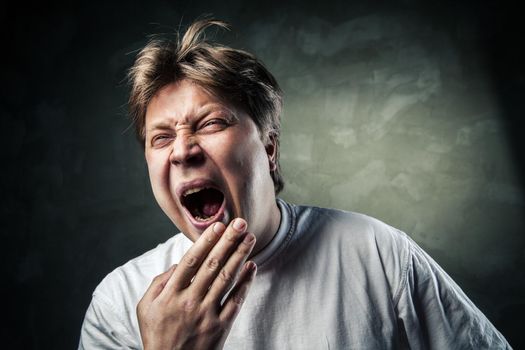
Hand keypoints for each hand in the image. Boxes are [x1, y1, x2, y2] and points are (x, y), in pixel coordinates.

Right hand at [136, 218, 256, 349]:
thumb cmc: (157, 335)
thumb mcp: (145, 308)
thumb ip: (159, 282)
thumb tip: (178, 263)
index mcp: (170, 294)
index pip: (191, 261)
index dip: (206, 241)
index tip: (218, 225)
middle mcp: (189, 301)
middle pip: (212, 265)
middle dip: (228, 241)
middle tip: (241, 223)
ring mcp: (206, 314)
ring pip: (226, 279)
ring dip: (240, 256)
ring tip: (250, 238)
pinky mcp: (220, 326)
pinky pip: (236, 301)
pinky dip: (245, 283)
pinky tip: (252, 267)